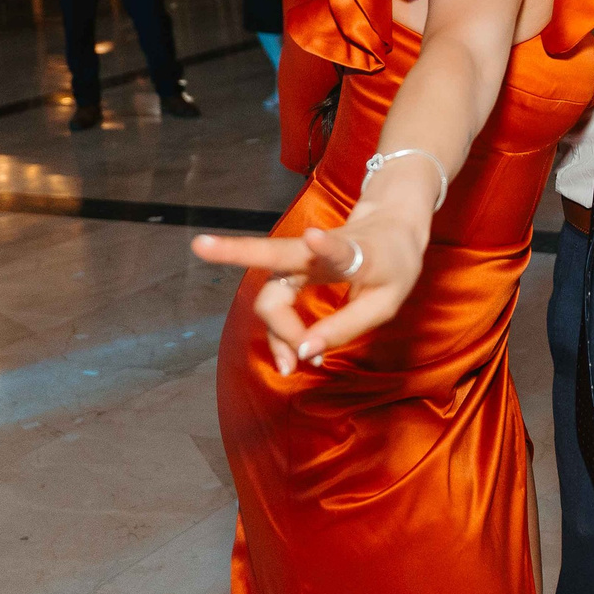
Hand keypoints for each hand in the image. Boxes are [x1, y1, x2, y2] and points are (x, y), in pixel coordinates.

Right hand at [191, 220, 425, 374]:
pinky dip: (280, 332)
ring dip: (276, 332)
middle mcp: (318, 250)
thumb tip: (305, 353)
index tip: (313, 235)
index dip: (325, 244)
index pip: (337, 247)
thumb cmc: (393, 265)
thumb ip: (347, 326)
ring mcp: (301, 259)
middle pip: (274, 255)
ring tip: (293, 366)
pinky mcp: (293, 271)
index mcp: (354, 252)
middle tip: (201, 248)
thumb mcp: (386, 302)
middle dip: (234, 249)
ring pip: (272, 296)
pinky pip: (277, 304)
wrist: (393, 227)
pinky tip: (289, 357)